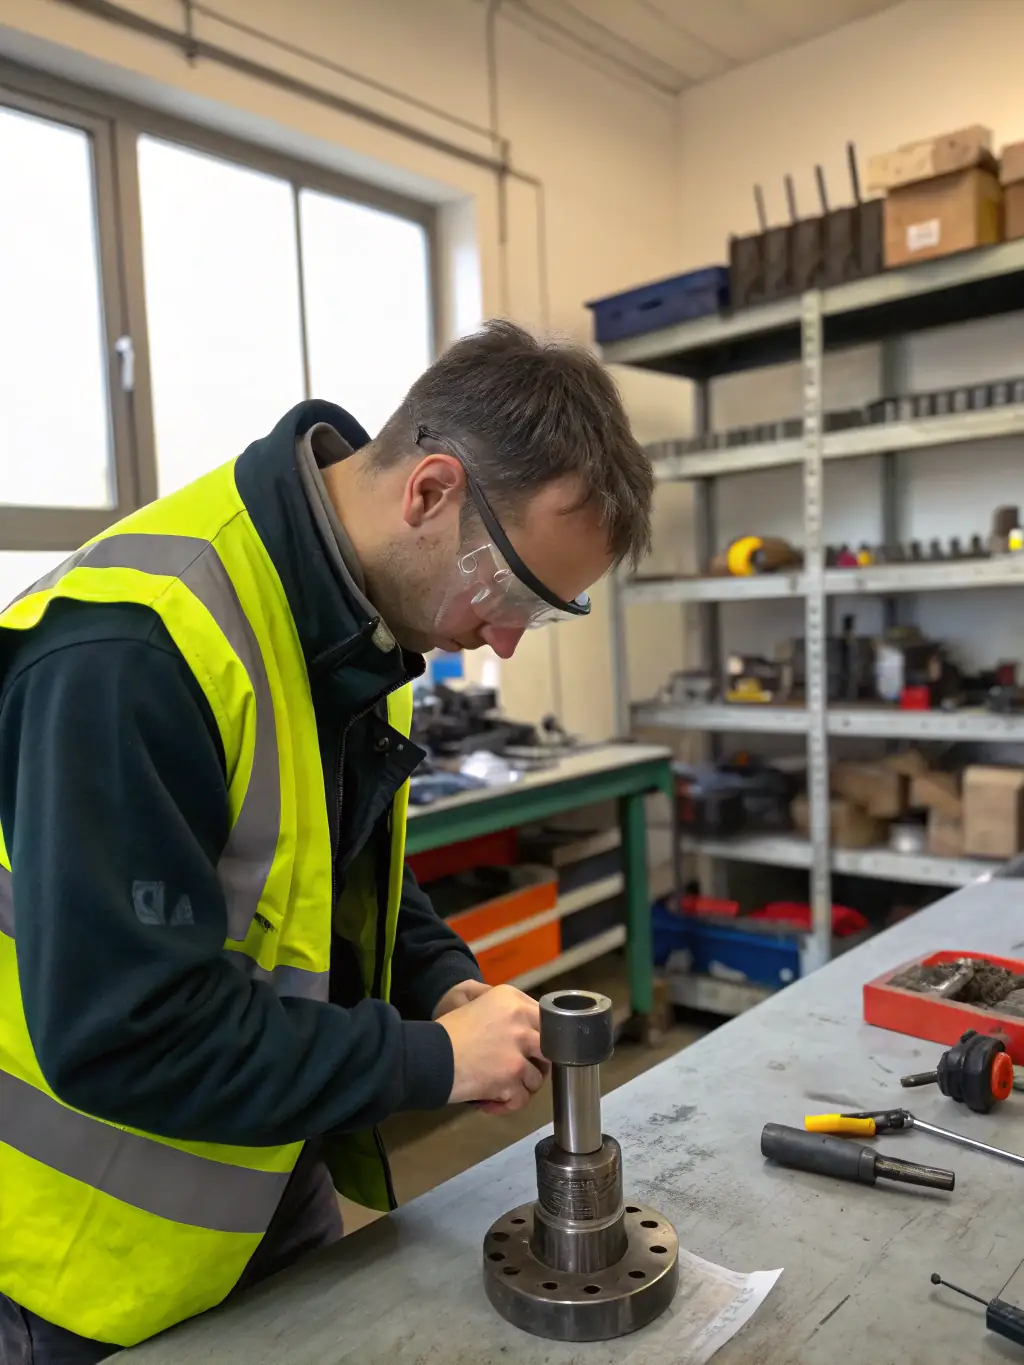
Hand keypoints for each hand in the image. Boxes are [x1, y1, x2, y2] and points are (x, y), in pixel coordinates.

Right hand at [437, 983, 548, 1112]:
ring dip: (520, 1087)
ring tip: (499, 1088)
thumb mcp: (479, 1005)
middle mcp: (521, 1022)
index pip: (546, 1020)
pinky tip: (491, 1101)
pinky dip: (507, 1105)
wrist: (429, 1055)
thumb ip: (507, 1011)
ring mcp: (518, 1052)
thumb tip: (531, 1026)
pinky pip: (522, 1098)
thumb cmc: (449, 1031)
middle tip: (518, 1071)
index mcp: (512, 1000)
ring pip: (537, 1078)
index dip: (540, 1038)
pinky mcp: (512, 1078)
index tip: (528, 1050)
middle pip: (549, 1049)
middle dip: (536, 1064)